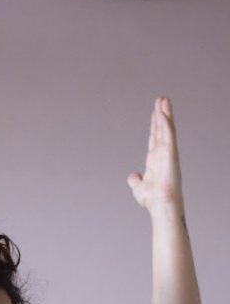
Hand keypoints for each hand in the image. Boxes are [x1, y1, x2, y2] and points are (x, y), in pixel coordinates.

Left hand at [128, 97, 182, 217]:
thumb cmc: (151, 200)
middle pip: (162, 130)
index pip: (155, 138)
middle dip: (161, 115)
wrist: (159, 204)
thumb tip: (132, 176)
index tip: (155, 113)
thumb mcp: (139, 188)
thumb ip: (135, 181)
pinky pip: (168, 134)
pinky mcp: (171, 153)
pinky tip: (163, 112)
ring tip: (163, 100)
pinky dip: (165, 123)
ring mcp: (168, 152)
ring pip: (166, 129)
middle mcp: (162, 154)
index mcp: (155, 161)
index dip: (155, 125)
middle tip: (161, 99)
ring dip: (165, 114)